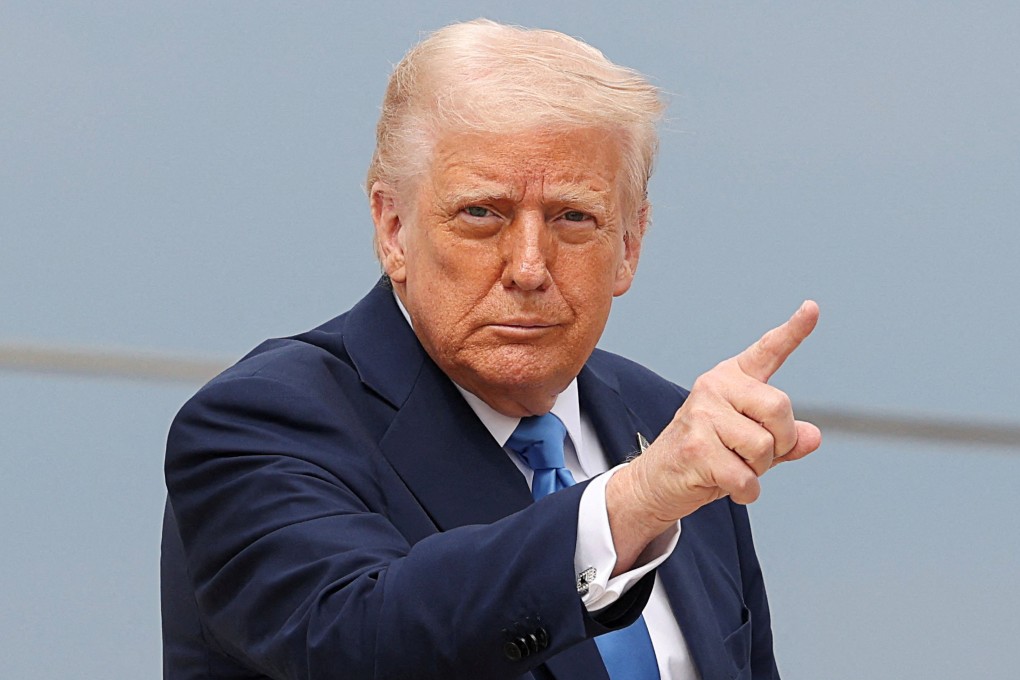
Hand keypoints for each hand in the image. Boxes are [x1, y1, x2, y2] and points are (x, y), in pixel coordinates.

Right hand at [607, 301, 820, 569]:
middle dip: (780, 442)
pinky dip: (746, 491)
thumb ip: (783, 438)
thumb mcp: (748, 445)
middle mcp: (714, 387)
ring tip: (733, 468)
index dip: (794, 330)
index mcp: (730, 379)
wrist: (654, 481)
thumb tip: (813, 437)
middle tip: (755, 456)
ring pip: (764, 447)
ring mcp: (702, 415)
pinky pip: (745, 476)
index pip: (767, 351)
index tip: (812, 308)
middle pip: (780, 408)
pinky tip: (730, 488)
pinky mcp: (696, 447)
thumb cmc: (704, 458)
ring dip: (758, 470)